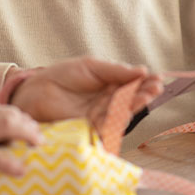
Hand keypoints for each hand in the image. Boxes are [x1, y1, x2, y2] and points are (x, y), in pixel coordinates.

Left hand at [9, 57, 161, 127]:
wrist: (36, 91)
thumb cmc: (62, 76)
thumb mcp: (91, 66)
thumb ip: (115, 70)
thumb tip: (141, 70)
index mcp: (109, 85)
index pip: (132, 84)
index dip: (145, 82)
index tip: (158, 77)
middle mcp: (108, 101)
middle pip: (131, 99)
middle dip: (145, 93)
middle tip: (157, 87)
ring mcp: (101, 115)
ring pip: (124, 112)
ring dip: (137, 104)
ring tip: (149, 94)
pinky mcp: (91, 128)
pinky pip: (110, 125)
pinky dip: (121, 117)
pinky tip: (130, 108)